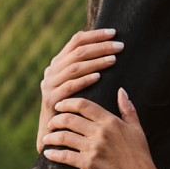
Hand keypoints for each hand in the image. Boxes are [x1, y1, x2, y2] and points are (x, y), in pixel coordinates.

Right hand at [36, 28, 122, 152]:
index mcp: (58, 63)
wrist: (52, 136)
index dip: (95, 35)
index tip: (113, 33)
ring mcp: (49, 85)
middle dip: (100, 46)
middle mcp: (51, 71)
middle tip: (120, 46)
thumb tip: (106, 50)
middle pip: (78, 51)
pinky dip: (85, 79)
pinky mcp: (51, 100)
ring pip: (75, 67)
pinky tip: (99, 76)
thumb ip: (84, 69)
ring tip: (114, 59)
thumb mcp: (75, 85)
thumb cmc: (72, 109)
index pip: (76, 40)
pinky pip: (70, 86)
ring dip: (96, 61)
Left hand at [42, 89, 169, 168]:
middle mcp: (100, 133)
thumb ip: (127, 109)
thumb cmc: (140, 156)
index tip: (60, 105)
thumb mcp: (137, 129)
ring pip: (64, 136)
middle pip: (70, 119)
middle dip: (56, 119)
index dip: (68, 103)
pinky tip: (48, 153)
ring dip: (51, 136)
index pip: (84, 105)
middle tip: (51, 122)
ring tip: (46, 137)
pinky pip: (65, 156)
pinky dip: (54, 154)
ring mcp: (93, 149)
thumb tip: (121, 90)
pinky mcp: (88, 165)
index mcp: (111, 121)